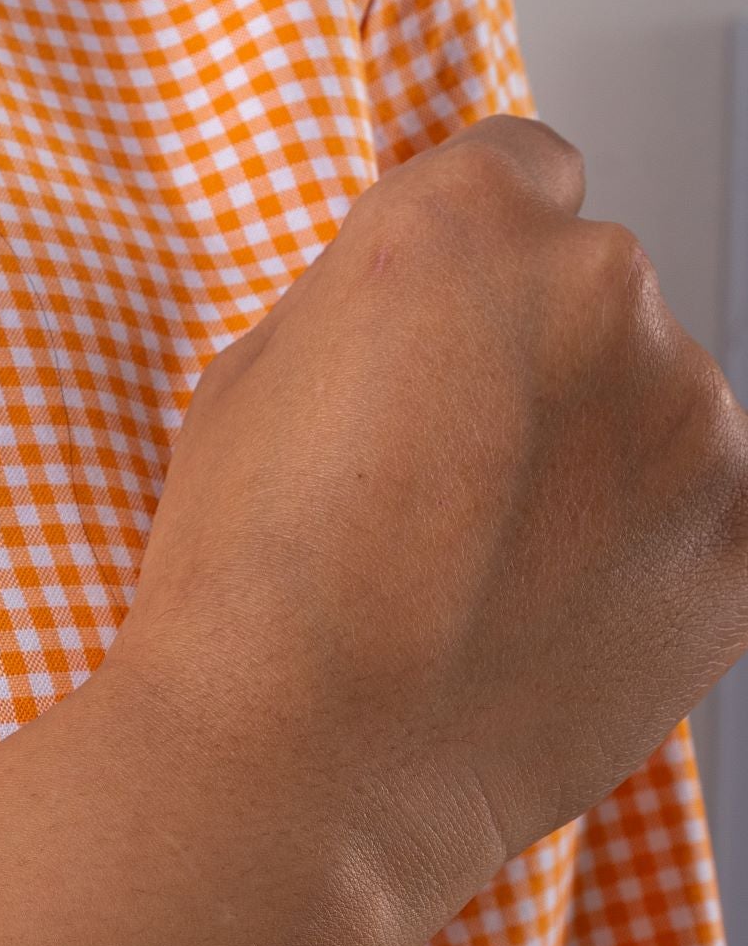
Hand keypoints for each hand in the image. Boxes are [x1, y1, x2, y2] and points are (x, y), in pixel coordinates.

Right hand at [111, 118, 747, 915]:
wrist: (294, 777)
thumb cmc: (250, 594)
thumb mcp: (247, 382)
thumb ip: (370, 309)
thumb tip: (430, 319)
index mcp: (467, 222)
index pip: (525, 169)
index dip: (476, 259)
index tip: (449, 330)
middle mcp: (604, 289)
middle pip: (597, 292)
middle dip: (538, 364)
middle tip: (444, 482)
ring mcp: (694, 420)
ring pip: (660, 406)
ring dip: (599, 462)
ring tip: (489, 574)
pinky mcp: (745, 545)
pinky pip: (720, 514)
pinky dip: (657, 551)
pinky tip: (556, 615)